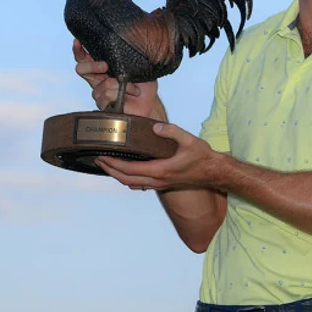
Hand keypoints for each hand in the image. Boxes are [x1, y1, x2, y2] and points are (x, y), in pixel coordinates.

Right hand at [72, 39, 157, 116]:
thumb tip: (130, 40)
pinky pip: (106, 95)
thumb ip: (130, 56)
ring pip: (100, 84)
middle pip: (81, 69)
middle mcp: (98, 80)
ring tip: (133, 88)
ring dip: (119, 84)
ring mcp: (99, 93)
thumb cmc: (145, 85)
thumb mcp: (139, 66)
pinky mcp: (103, 104)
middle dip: (92, 65)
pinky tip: (130, 95)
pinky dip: (120, 94)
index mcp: (103, 68)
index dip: (79, 50)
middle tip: (106, 65)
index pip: (84, 58)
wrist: (150, 104)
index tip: (78, 42)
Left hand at [95, 122, 218, 191]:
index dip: (113, 164)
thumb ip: (172, 132)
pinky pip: (140, 184)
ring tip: (108, 165)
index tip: (101, 156)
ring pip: (132, 184)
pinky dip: (129, 178)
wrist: (214, 172)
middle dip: (110, 170)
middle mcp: (158, 180)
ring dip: (118, 176)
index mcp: (161, 170)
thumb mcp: (189, 140)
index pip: (130, 169)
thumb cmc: (203, 157)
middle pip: (126, 179)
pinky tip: (127, 170)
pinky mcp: (164, 183)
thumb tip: (155, 126)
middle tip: (98, 160)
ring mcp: (160, 184)